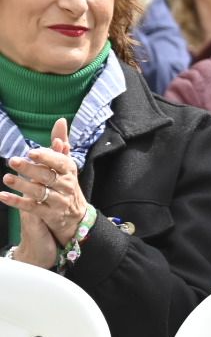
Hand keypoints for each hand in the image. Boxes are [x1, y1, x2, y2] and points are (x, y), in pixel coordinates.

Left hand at [1, 120, 88, 255]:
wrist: (76, 216)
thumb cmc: (66, 184)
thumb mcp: (66, 164)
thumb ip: (61, 143)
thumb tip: (61, 120)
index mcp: (69, 171)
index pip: (60, 162)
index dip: (46, 157)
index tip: (31, 152)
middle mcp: (66, 185)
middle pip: (47, 176)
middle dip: (30, 169)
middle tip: (12, 161)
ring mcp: (59, 201)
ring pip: (39, 192)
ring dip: (22, 185)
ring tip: (7, 178)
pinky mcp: (50, 215)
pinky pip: (32, 207)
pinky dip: (17, 202)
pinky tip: (3, 196)